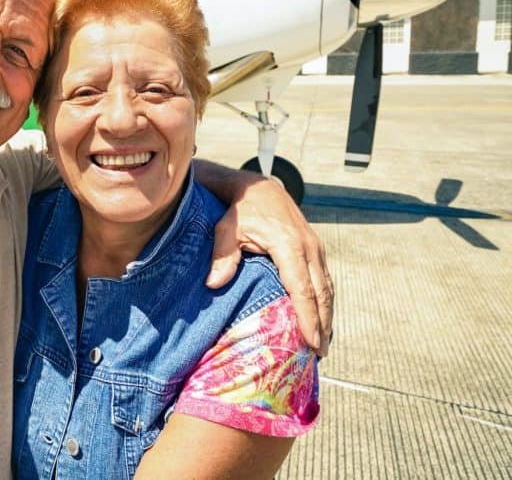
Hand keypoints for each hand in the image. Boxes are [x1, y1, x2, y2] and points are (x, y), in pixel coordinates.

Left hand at [206, 177, 332, 356]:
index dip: (309, 317)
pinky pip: (324, 279)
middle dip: (323, 324)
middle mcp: (309, 247)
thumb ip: (223, 256)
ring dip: (327, 315)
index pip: (302, 288)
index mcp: (289, 245)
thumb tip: (213, 284)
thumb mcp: (226, 229)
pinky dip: (325, 300)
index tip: (312, 342)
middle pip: (321, 292)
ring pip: (327, 287)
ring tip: (323, 343)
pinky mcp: (316, 248)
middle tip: (320, 352)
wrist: (259, 188)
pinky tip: (322, 319)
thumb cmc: (240, 211)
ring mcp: (315, 247)